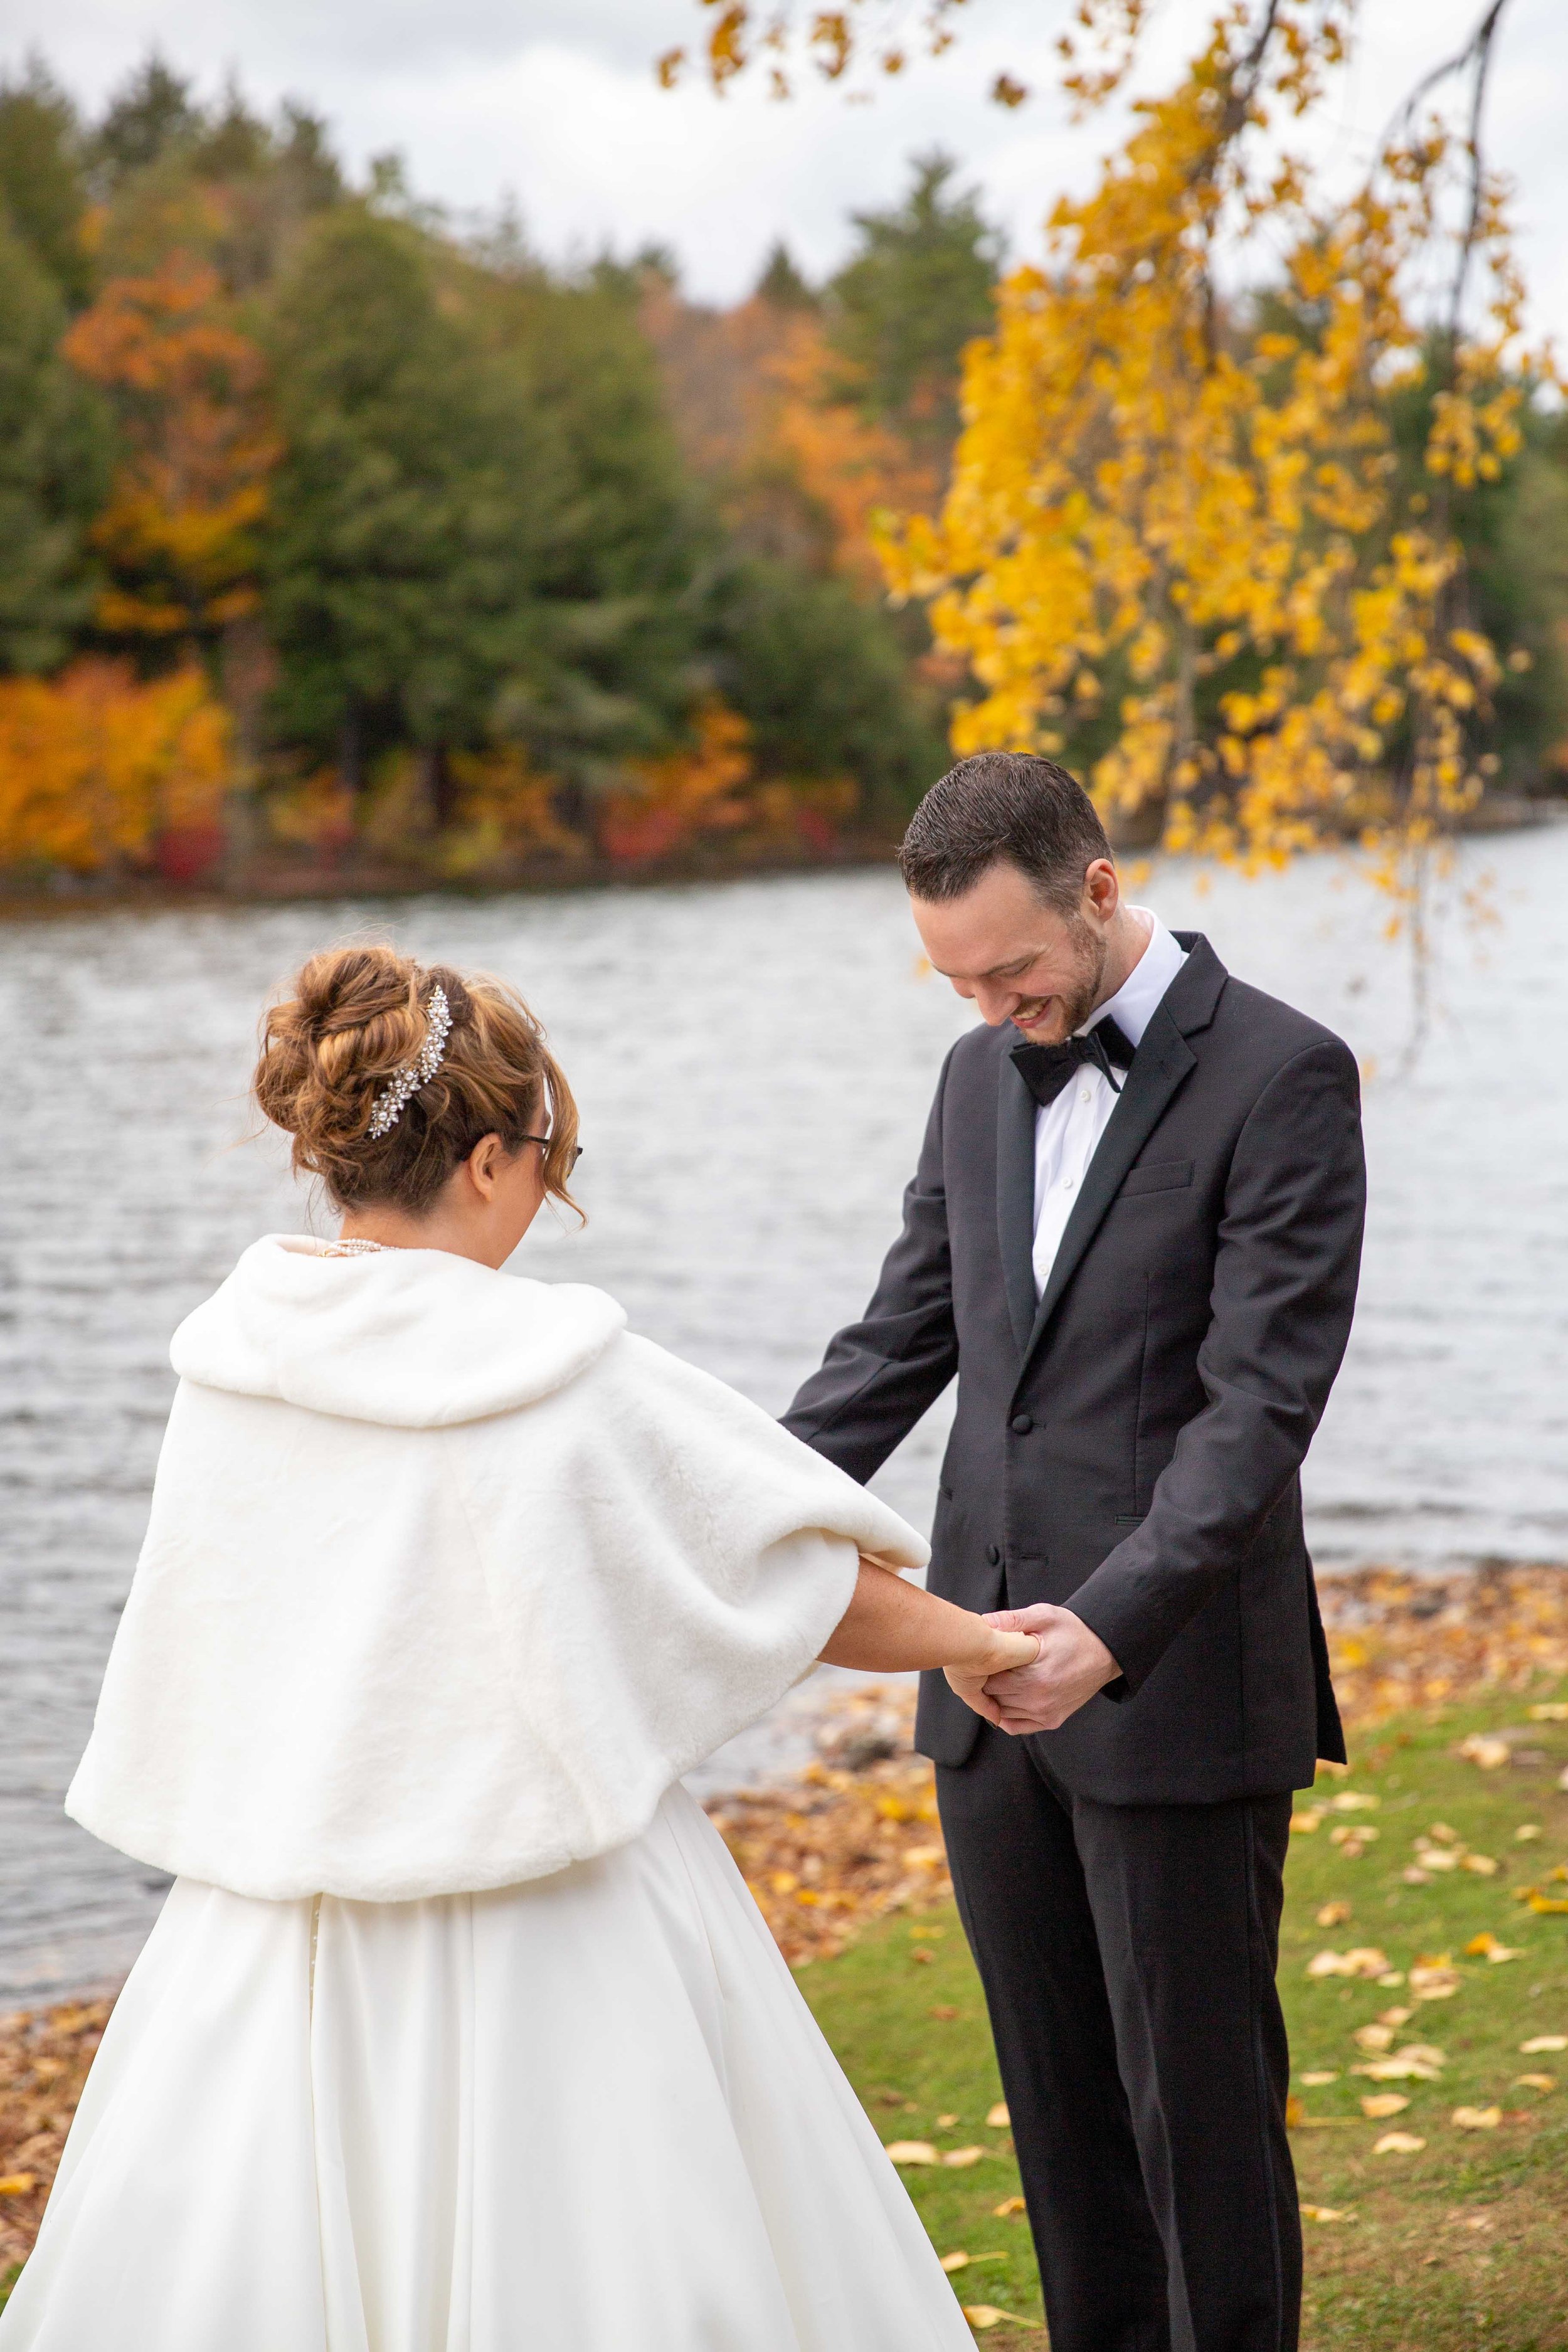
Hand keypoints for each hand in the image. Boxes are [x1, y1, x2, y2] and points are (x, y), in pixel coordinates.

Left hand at [968, 1605, 1119, 1733]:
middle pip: (993, 1697)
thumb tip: (984, 1621)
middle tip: (991, 1665)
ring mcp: (1045, 1713)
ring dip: (997, 1697)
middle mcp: (1039, 1700)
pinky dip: (1008, 1714)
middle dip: (988, 1680)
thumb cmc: (1073, 1632)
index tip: (986, 1655)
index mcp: (1035, 1675)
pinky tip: (1010, 1696)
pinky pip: (1016, 1726)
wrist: (1104, 1653)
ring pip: (1002, 1712)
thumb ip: (1013, 1619)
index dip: (983, 1666)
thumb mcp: (1045, 1616)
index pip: (989, 1679)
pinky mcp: (1051, 1721)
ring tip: (1004, 1677)